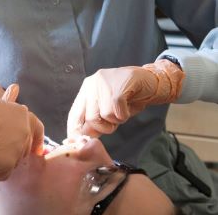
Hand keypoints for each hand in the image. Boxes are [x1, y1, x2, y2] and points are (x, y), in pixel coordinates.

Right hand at [0, 83, 43, 180]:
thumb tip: (16, 88)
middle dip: (14, 150)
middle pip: (25, 147)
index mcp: (24, 115)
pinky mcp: (7, 167)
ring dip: (2, 159)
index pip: (37, 129)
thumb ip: (10, 109)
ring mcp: (17, 151)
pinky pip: (3, 173)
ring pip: (14, 161)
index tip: (36, 149)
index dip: (36, 140)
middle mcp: (25, 133)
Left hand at [67, 61, 184, 137]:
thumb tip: (82, 139)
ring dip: (117, 120)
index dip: (76, 132)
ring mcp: (104, 83)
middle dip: (105, 127)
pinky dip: (125, 114)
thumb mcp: (108, 108)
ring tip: (123, 109)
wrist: (151, 81)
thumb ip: (95, 121)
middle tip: (116, 118)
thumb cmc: (129, 97)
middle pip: (90, 120)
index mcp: (86, 90)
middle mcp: (91, 84)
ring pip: (105, 116)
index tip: (81, 145)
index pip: (74, 115)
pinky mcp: (118, 86)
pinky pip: (117, 112)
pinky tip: (129, 105)